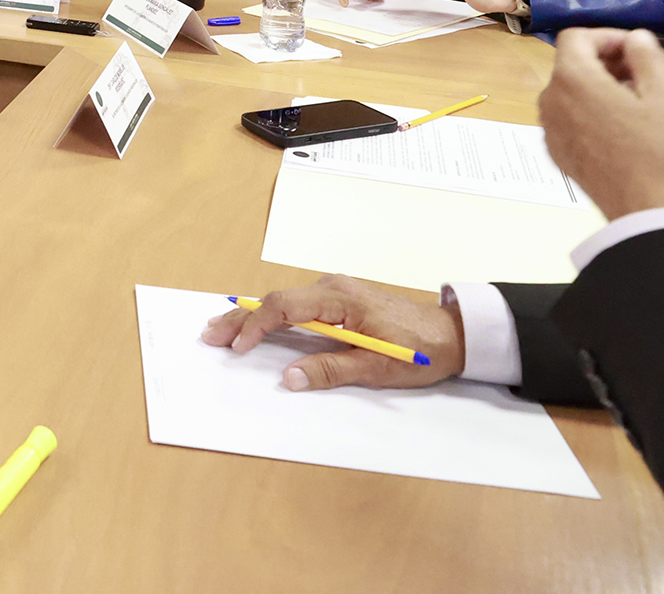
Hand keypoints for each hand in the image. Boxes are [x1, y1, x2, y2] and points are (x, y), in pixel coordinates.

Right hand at [200, 275, 464, 390]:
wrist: (453, 333)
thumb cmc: (419, 349)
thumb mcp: (376, 368)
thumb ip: (330, 370)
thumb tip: (289, 377)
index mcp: (340, 298)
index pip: (285, 306)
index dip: (256, 325)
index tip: (238, 347)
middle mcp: (333, 287)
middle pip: (276, 300)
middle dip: (241, 318)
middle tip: (210, 334)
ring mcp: (335, 291)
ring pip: (284, 301)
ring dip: (253, 317)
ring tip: (223, 330)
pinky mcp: (340, 300)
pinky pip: (297, 304)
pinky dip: (272, 315)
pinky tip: (257, 324)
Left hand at [538, 28, 663, 219]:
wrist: (650, 213)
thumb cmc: (661, 153)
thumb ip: (648, 56)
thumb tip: (635, 39)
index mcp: (572, 80)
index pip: (577, 38)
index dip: (608, 36)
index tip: (636, 49)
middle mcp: (550, 102)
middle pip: (571, 65)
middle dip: (605, 61)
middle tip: (642, 73)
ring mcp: (550, 131)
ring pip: (569, 92)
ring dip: (598, 86)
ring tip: (637, 100)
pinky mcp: (558, 154)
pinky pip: (569, 119)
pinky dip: (590, 112)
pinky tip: (623, 127)